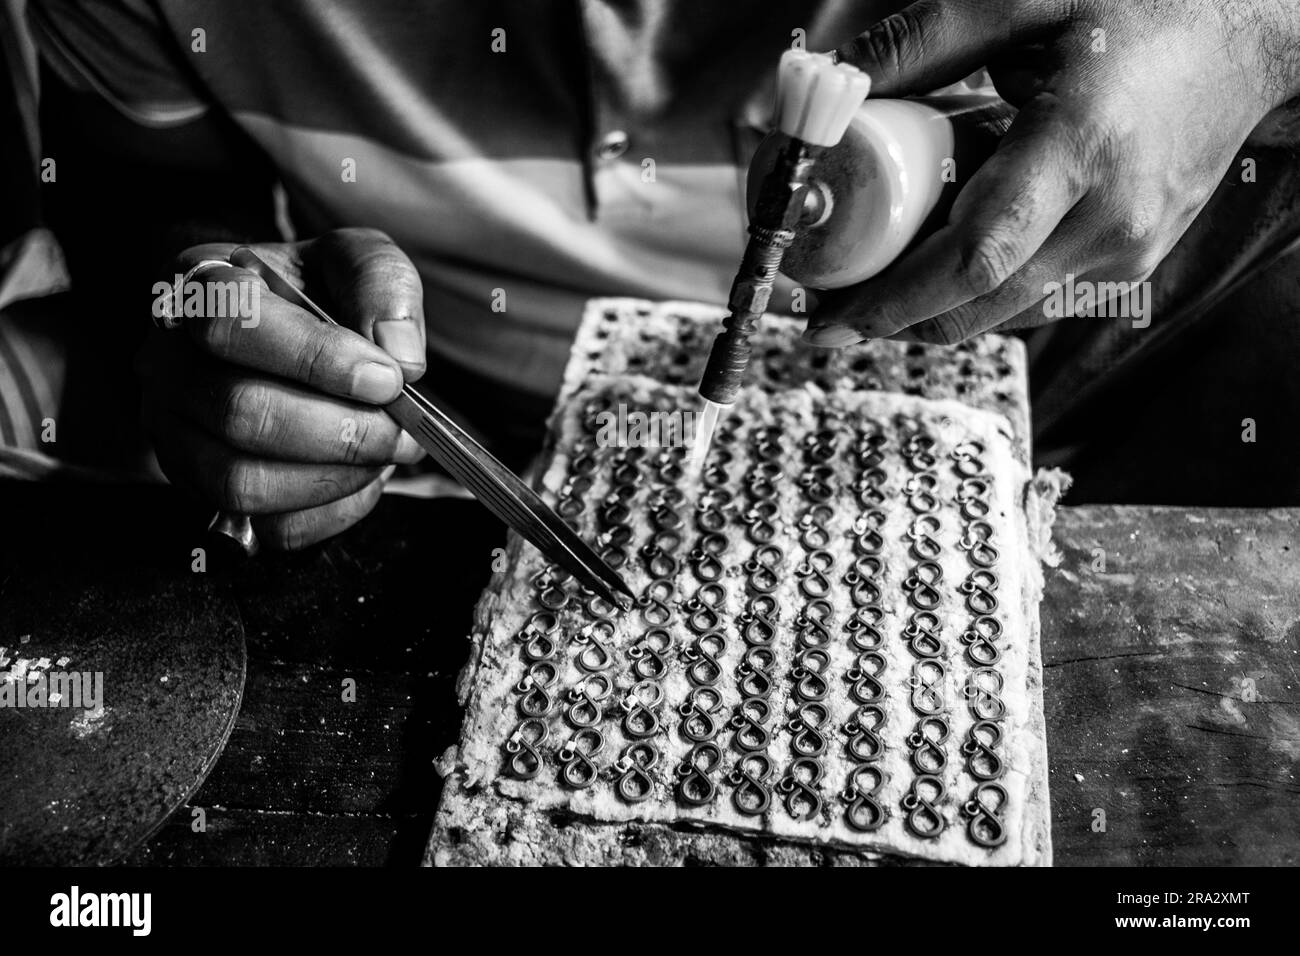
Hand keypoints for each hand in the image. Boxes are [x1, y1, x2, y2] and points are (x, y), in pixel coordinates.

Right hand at [140, 228, 427, 548]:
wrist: (280, 331)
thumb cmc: (310, 292)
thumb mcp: (350, 259)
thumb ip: (379, 283)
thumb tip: (398, 354)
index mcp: (199, 285)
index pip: (237, 323)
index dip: (319, 359)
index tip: (387, 378)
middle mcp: (167, 360)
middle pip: (241, 413)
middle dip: (342, 431)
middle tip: (401, 429)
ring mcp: (173, 431)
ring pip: (242, 481)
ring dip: (334, 477)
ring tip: (383, 453)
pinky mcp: (201, 488)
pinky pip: (263, 527)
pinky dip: (328, 513)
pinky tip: (361, 480)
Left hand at [806, 0, 1299, 344]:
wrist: (1249, 41)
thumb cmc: (1142, 8)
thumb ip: (925, 39)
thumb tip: (835, 81)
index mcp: (1079, 149)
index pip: (975, 258)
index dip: (894, 301)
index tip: (828, 323)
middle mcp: (1107, 220)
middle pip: (977, 306)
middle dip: (893, 320)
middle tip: (826, 316)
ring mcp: (1124, 252)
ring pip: (1000, 310)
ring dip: (932, 303)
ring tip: (880, 269)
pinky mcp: (1128, 263)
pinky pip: (1031, 292)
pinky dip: (979, 283)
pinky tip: (951, 243)